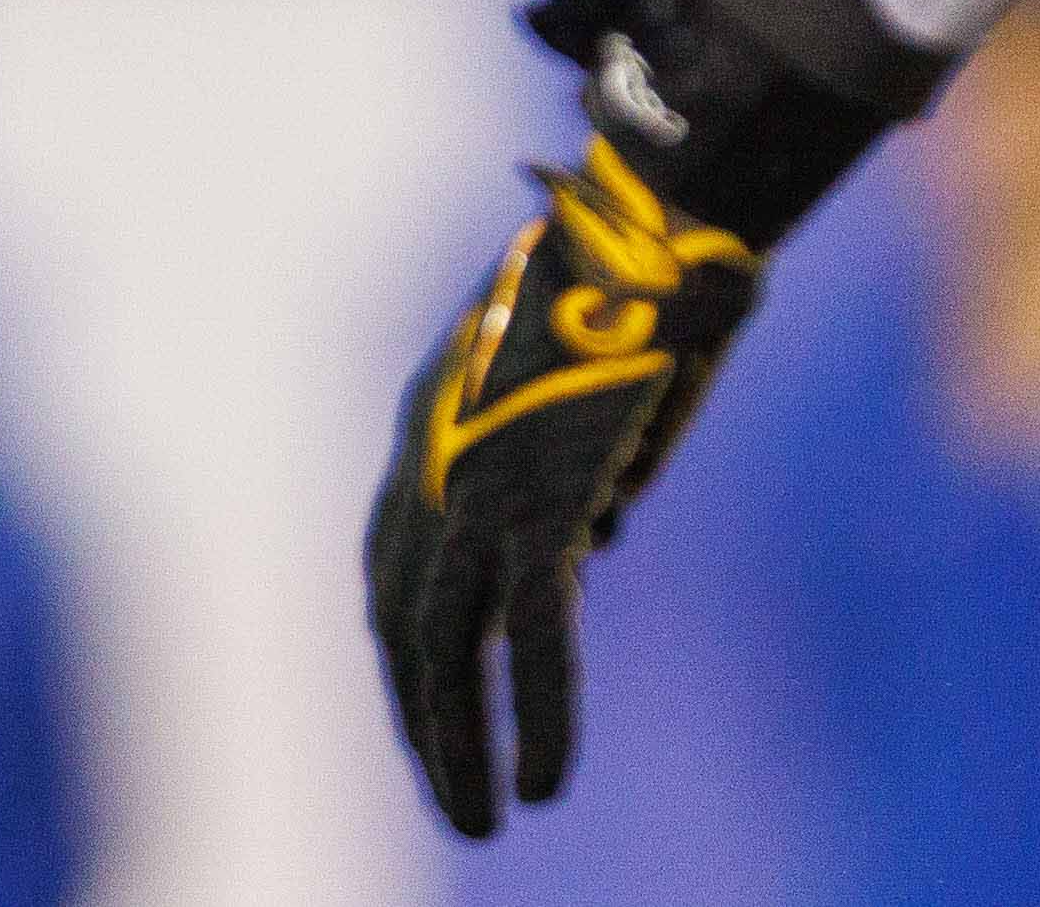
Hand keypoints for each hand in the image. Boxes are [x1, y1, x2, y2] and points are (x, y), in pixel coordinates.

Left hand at [363, 134, 762, 837]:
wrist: (651, 218)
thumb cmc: (634, 283)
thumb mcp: (573, 379)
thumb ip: (564, 464)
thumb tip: (591, 538)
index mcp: (428, 423)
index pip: (389, 562)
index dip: (404, 648)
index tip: (423, 709)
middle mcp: (434, 456)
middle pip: (401, 616)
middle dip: (421, 716)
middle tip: (452, 798)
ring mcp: (483, 479)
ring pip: (446, 643)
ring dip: (457, 743)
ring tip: (484, 821)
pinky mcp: (545, 499)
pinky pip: (536, 634)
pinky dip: (536, 718)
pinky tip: (542, 788)